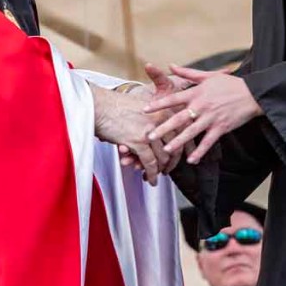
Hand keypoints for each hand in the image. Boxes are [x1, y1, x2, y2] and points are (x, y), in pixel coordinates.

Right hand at [115, 62, 193, 178]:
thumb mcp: (144, 105)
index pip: (184, 131)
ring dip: (160, 170)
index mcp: (166, 109)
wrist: (98, 105)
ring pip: (163, 157)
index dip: (186, 147)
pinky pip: (150, 163)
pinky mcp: (139, 141)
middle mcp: (162, 119)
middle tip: (168, 169)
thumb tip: (161, 138)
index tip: (187, 157)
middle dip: (172, 161)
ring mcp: (152, 131)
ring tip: (156, 176)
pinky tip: (151, 180)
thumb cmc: (116, 105)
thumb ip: (156, 119)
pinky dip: (151, 174)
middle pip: (176, 146)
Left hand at [145, 65, 263, 163]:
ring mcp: (212, 118)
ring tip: (166, 150)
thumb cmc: (230, 84)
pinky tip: (192, 160)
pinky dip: (200, 151)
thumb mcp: (209, 76)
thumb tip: (171, 65)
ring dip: (178, 142)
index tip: (145, 110)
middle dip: (163, 128)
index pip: (174, 99)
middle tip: (149, 136)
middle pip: (179, 118)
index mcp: (197, 93)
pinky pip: (208, 142)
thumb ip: (188, 73)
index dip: (159, 104)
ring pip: (192, 132)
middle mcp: (202, 106)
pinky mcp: (221, 128)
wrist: (253, 94)